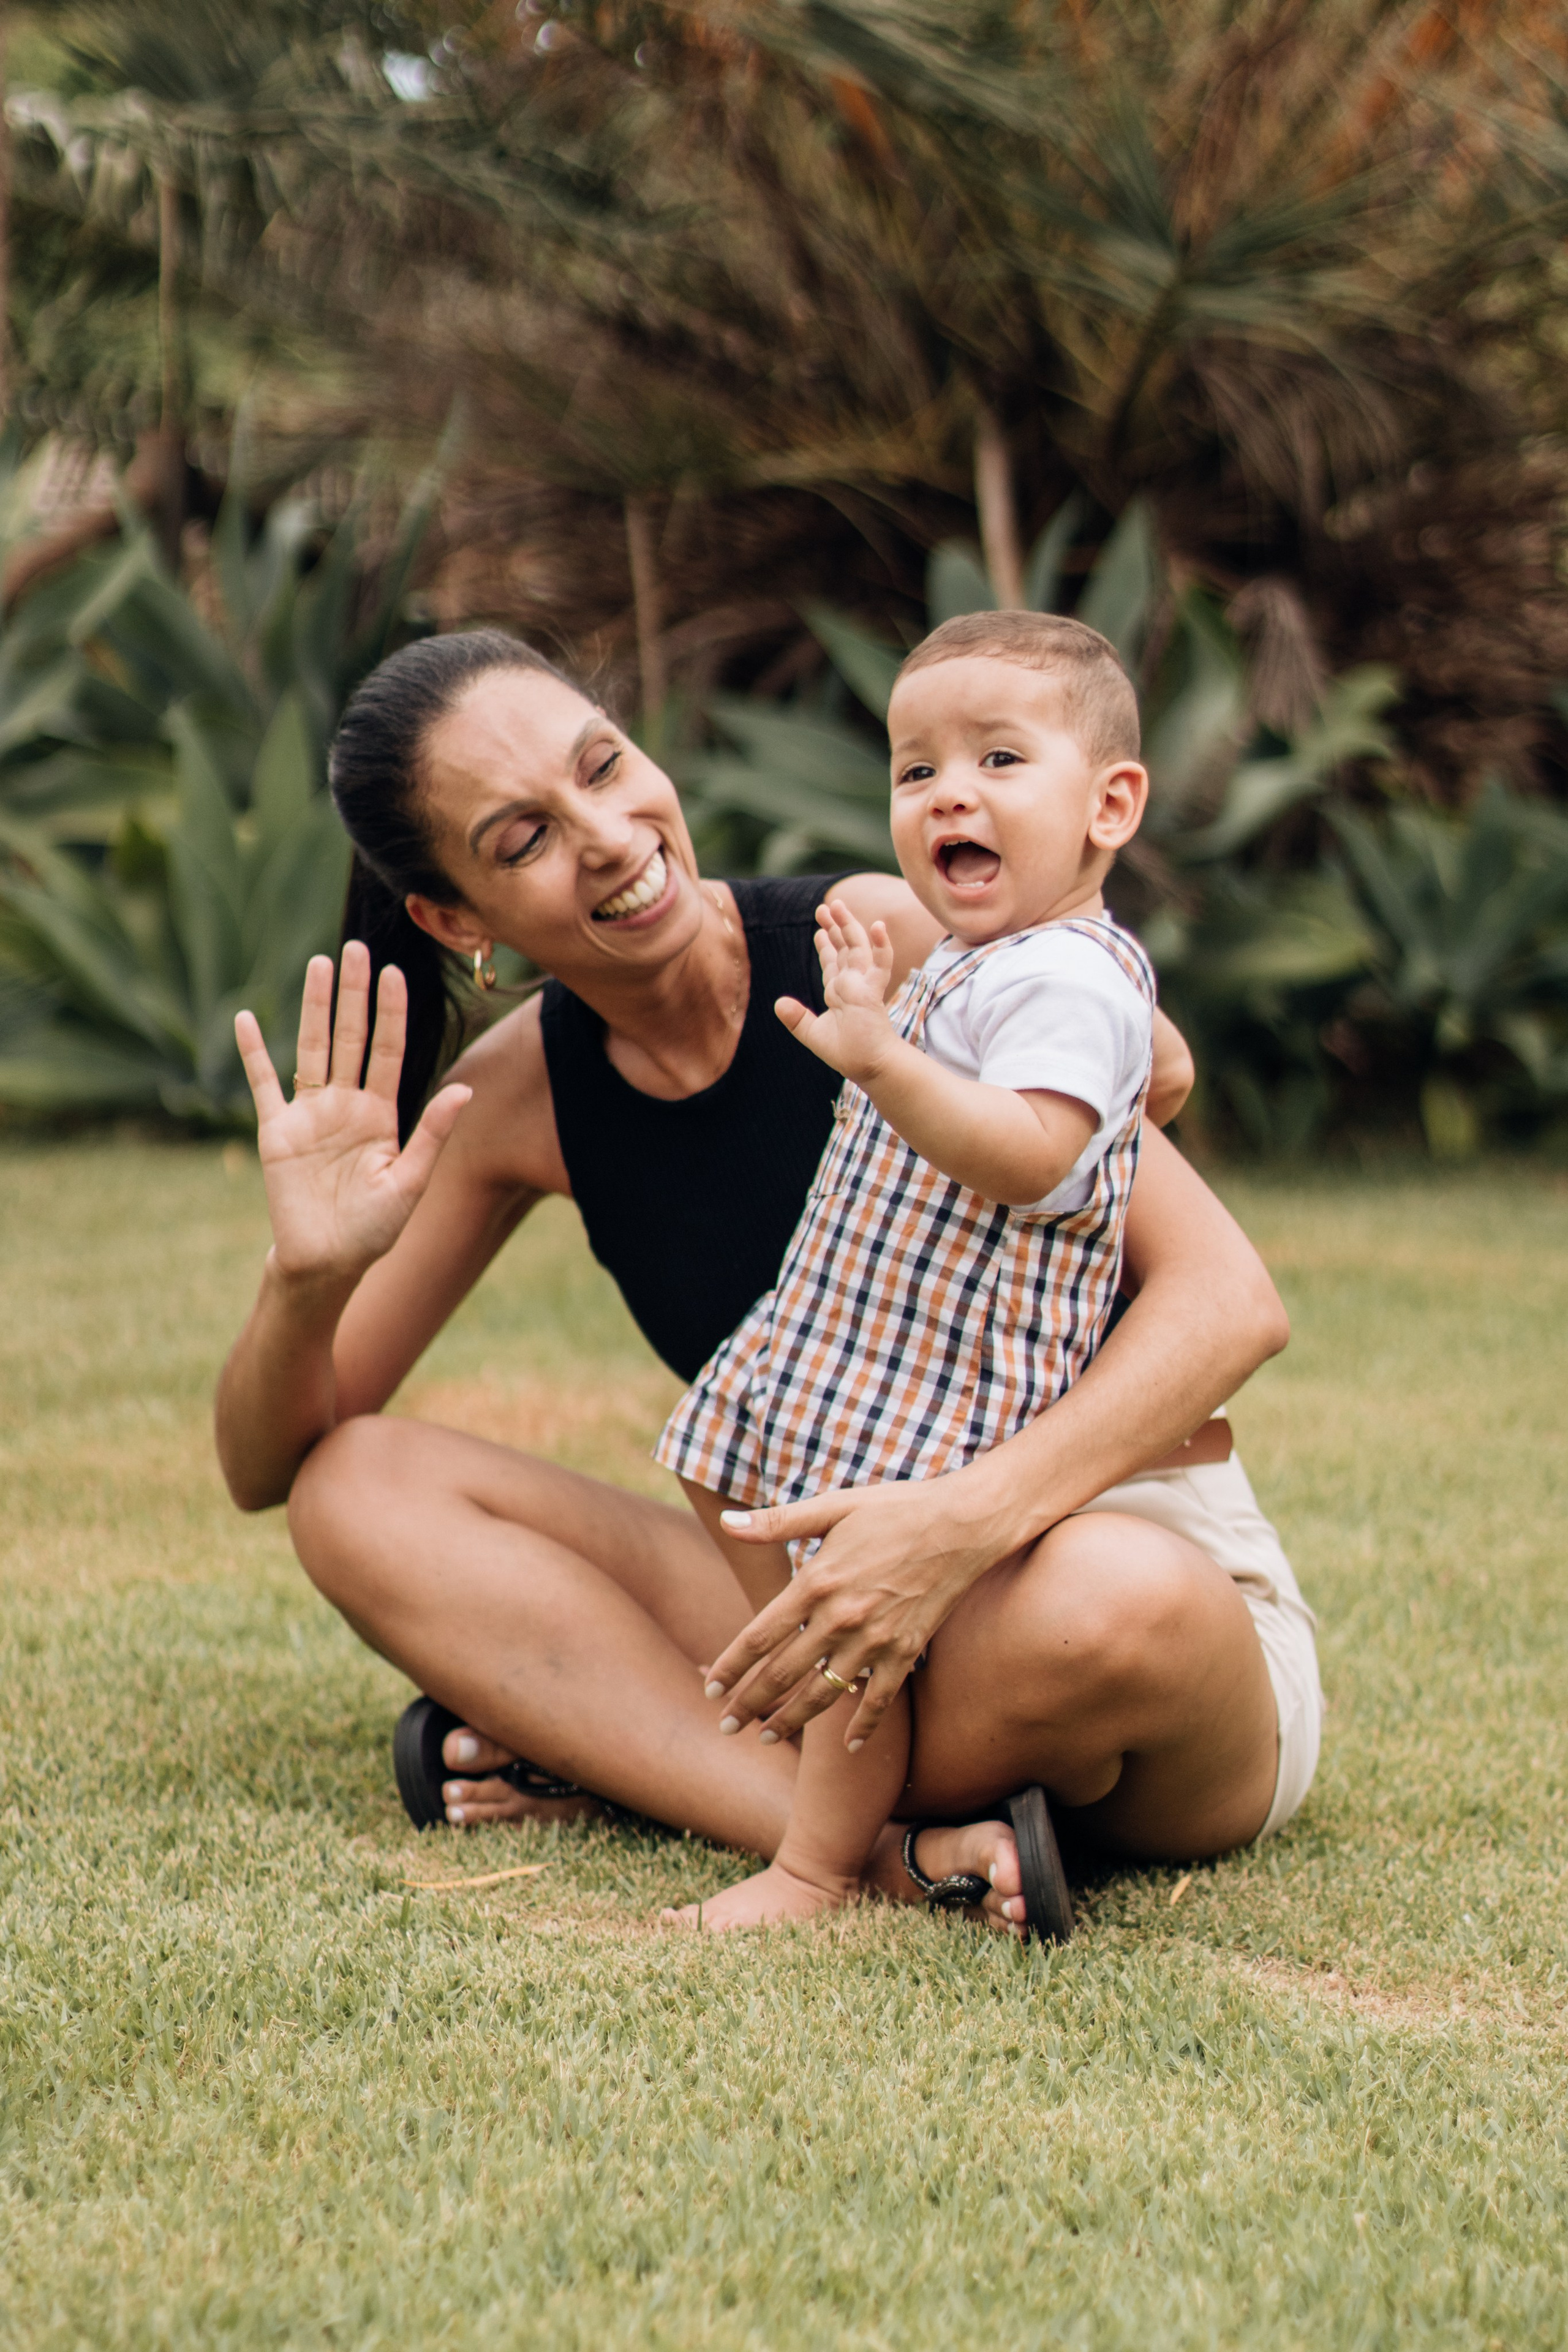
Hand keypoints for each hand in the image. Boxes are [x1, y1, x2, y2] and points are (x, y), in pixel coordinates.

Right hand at [234, 943, 470, 1285]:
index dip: (390, 1013)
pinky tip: (248, 1019)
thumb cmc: (374, 1230)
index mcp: (381, 1114)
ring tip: (319, 965)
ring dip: (314, 1007)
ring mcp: (309, 1114)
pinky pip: (264, 1083)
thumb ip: (432, 1133)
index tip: (395, 974)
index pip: (387, 1051)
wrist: (327, 1262)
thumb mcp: (410, 1181)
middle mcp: (345, 1105)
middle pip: (349, 1037)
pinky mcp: (276, 1130)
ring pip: (311, 1047)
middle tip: (355, 948)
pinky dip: (254, 1052)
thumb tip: (465, 1089)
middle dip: (353, 994)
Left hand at [702, 1478, 1008, 1747]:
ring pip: (824, 1694)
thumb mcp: (833, 1506)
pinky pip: (880, 1699)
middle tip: (726, 1727)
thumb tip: (727, 1521)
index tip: (712, 1688)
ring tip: (767, 1737)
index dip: (732, 1666)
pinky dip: (864, 1726)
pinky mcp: (906, 1650)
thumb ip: (777, 1522)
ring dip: (792, 1720)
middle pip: (783, 1673)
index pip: (759, 1636)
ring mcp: (875, 1639)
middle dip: (750, 1704)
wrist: (963, 1523)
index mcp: (816, 1582)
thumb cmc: (895, 1509)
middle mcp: (840, 1617)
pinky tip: (849, 1747)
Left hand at [774, 897, 896, 1082]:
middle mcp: (852, 983)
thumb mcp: (813, 1034)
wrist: (867, 1066)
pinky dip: (881, 945)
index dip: (826, 944)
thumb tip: (778, 1003)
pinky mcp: (873, 991)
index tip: (820, 928)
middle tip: (825, 906)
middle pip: (843, 947)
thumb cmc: (847, 1053)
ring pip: (857, 948)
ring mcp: (864, 985)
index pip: (832, 961)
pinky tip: (878, 925)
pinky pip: (880, 964)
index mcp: (839, 991)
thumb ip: (797, 1019)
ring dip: (849, 925)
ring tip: (837, 905)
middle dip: (835, 926)